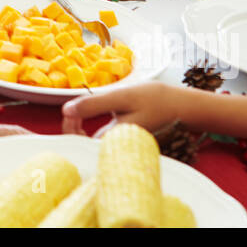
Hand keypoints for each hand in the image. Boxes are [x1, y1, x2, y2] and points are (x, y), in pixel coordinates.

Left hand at [62, 83, 180, 135]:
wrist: (181, 106)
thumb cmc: (154, 100)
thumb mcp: (121, 97)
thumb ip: (93, 104)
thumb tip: (66, 110)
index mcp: (113, 141)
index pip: (80, 143)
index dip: (68, 127)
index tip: (69, 110)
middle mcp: (115, 148)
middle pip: (84, 145)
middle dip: (73, 126)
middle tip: (73, 108)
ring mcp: (120, 145)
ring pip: (91, 140)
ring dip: (82, 124)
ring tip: (83, 107)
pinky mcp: (123, 139)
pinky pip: (101, 137)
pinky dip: (93, 124)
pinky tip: (95, 110)